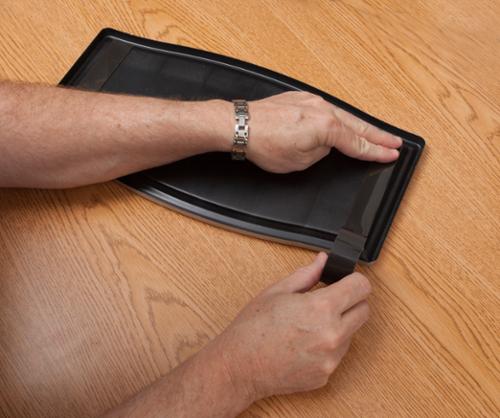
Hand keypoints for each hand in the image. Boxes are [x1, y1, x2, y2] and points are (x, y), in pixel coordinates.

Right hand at [214, 253, 371, 400]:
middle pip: (364, 311)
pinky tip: (303, 344)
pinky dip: (327, 347)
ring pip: (352, 334)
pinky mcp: (326, 375)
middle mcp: (332, 334)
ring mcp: (331, 358)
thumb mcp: (278, 291)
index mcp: (322, 308)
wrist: (240, 366)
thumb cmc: (253, 328)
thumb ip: (307, 274)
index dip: (354, 280)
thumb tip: (323, 261)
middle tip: (328, 301)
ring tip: (308, 325)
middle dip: (351, 302)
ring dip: (339, 326)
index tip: (347, 281)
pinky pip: (337, 354)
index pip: (361, 287)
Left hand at [246, 91, 401, 172]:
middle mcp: (322, 109)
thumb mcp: (299, 161)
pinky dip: (340, 117)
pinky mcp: (300, 98)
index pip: (358, 143)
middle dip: (378, 136)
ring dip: (361, 125)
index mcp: (326, 127)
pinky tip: (344, 122)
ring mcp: (312, 101)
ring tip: (376, 134)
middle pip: (357, 126)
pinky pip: (327, 109)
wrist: (241, 126)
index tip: (391, 155)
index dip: (376, 152)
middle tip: (395, 143)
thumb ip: (320, 151)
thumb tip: (327, 144)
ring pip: (343, 115)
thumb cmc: (265, 144)